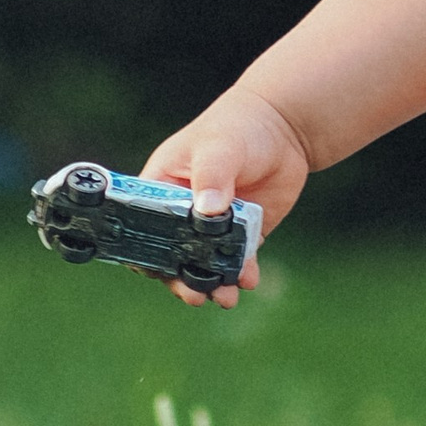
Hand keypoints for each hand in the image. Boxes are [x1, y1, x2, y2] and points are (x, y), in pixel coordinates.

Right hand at [141, 89, 310, 304]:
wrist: (284, 130)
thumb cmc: (238, 128)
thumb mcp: (220, 147)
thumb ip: (212, 175)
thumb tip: (207, 209)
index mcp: (161, 187)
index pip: (141, 224)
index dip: (144, 249)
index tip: (154, 271)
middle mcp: (182, 211)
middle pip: (171, 252)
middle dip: (179, 277)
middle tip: (193, 294)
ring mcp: (212, 225)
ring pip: (204, 262)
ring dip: (211, 282)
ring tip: (224, 297)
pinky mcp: (241, 233)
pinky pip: (236, 260)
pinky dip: (240, 273)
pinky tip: (247, 280)